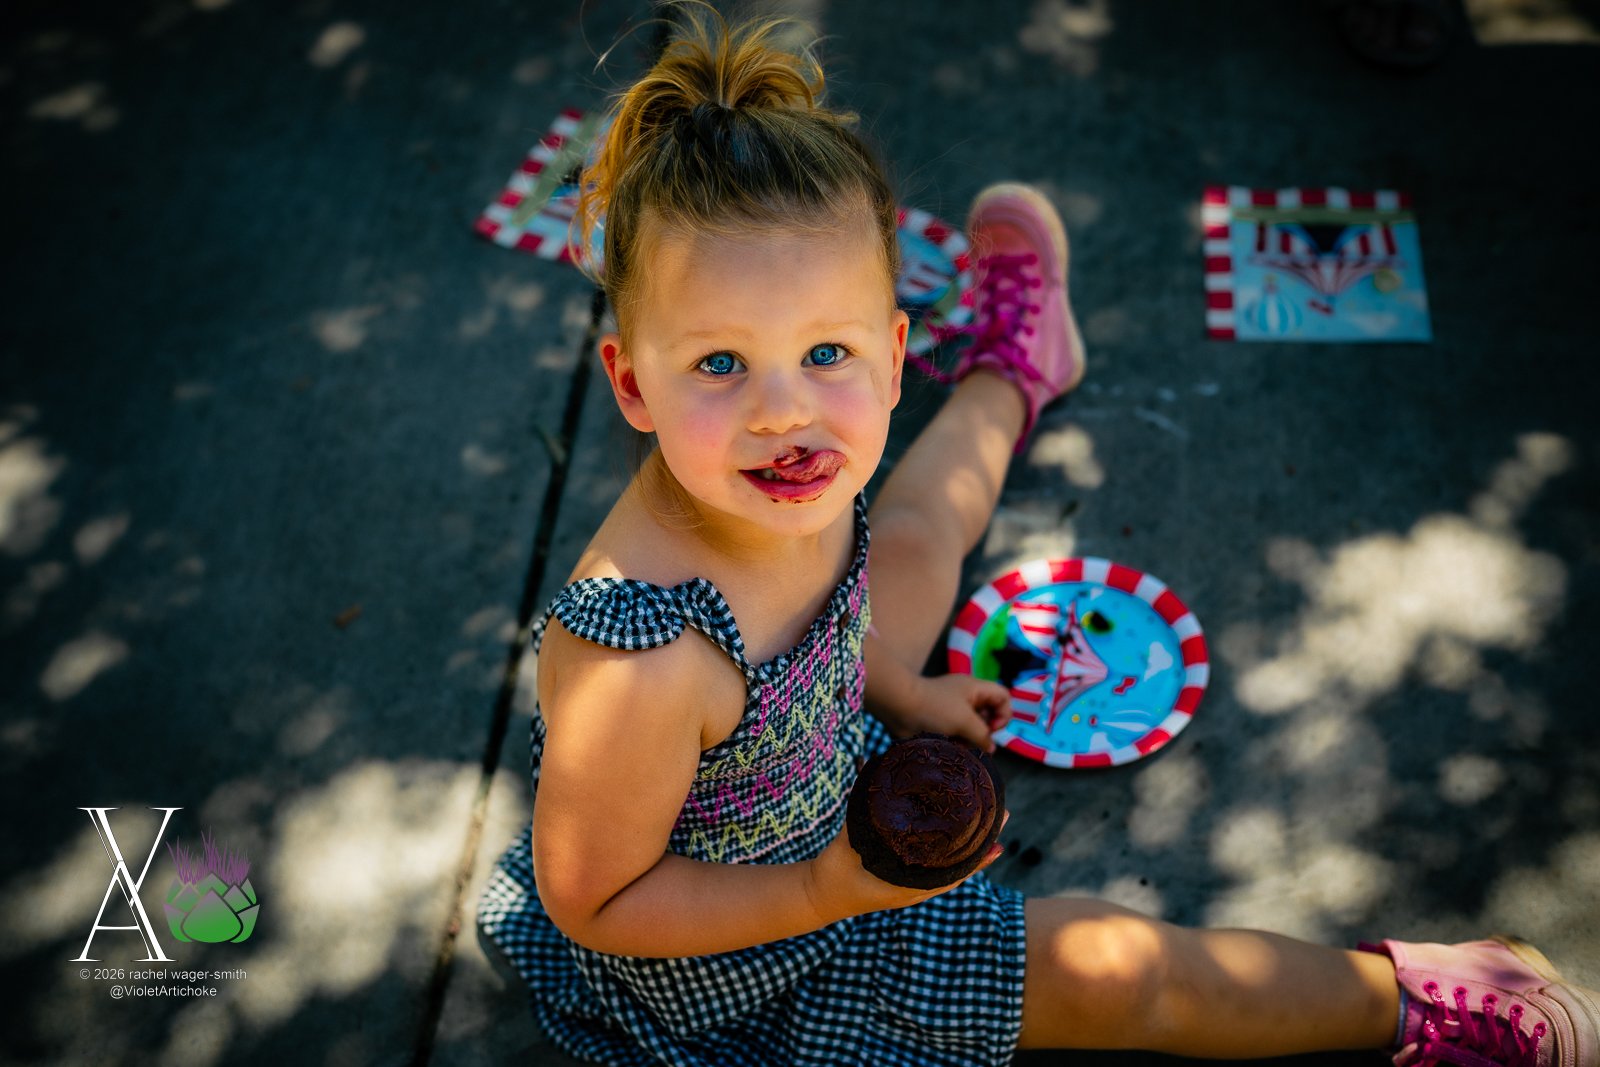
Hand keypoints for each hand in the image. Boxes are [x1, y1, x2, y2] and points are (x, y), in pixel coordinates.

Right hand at [803, 810, 1009, 922]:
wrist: (818, 896)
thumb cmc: (833, 874)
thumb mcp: (846, 845)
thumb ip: (860, 817)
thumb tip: (871, 777)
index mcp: (907, 888)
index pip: (951, 877)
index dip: (976, 861)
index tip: (997, 845)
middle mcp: (915, 888)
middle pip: (958, 867)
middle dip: (981, 845)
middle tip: (1003, 816)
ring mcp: (911, 884)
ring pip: (950, 866)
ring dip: (970, 845)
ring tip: (990, 820)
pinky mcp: (905, 876)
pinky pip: (935, 864)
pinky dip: (950, 850)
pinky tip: (960, 832)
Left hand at [883, 673, 1013, 752]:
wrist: (898, 707)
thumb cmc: (934, 709)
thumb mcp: (964, 721)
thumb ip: (983, 735)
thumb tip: (991, 748)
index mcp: (974, 688)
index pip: (1003, 697)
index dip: (1003, 714)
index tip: (991, 728)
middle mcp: (965, 697)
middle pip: (989, 714)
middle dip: (984, 731)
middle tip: (974, 739)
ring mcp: (952, 710)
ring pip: (972, 728)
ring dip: (968, 739)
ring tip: (957, 745)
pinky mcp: (940, 722)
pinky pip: (957, 734)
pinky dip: (955, 742)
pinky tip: (947, 746)